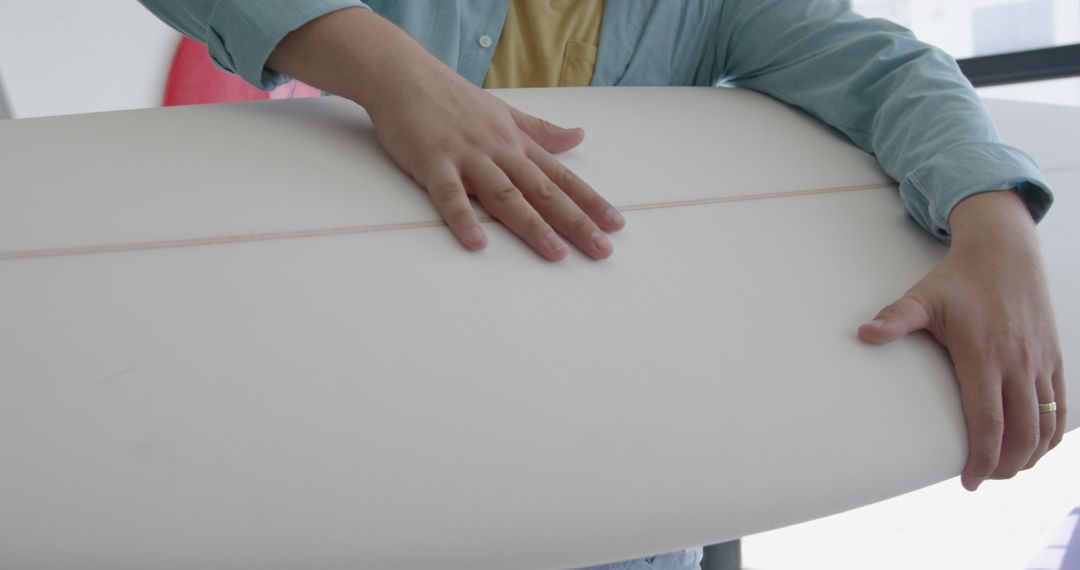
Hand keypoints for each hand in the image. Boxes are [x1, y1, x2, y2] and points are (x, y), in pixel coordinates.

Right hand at [268, 8, 623, 260]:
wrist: (405, 75)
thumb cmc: (453, 98)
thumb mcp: (506, 112)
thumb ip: (542, 131)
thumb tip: (579, 135)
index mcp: (517, 143)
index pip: (561, 177)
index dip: (590, 201)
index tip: (615, 224)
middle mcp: (500, 151)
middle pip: (543, 191)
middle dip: (575, 222)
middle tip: (602, 249)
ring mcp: (467, 157)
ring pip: (505, 195)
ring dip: (532, 225)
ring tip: (555, 252)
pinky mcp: (434, 163)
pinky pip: (450, 195)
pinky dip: (463, 218)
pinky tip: (476, 242)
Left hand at [857, 189, 1065, 490]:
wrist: (1005, 250)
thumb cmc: (960, 278)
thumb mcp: (924, 297)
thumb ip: (896, 319)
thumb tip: (863, 334)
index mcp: (985, 355)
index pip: (989, 421)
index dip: (981, 458)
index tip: (967, 481)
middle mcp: (1018, 363)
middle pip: (1022, 434)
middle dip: (1005, 467)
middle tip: (982, 480)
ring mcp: (1040, 362)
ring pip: (1045, 425)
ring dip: (1030, 456)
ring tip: (1005, 470)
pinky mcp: (1053, 358)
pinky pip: (1060, 407)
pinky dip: (1051, 434)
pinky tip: (1035, 447)